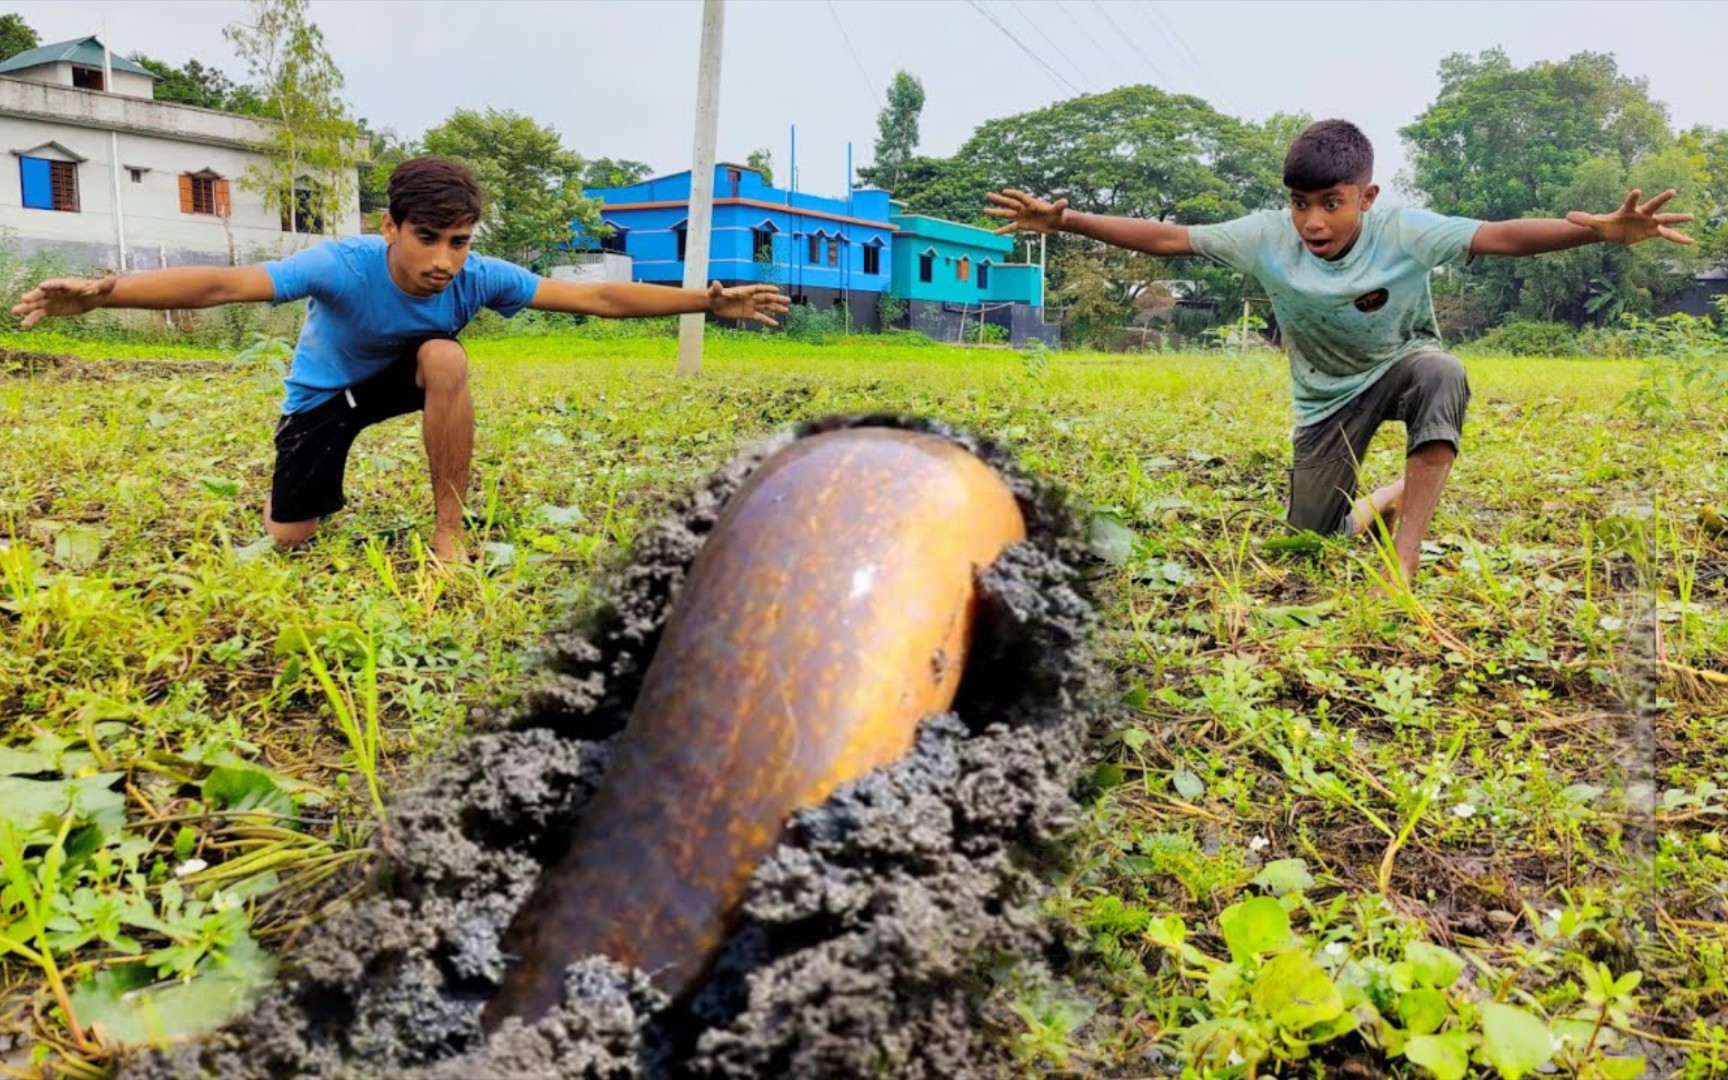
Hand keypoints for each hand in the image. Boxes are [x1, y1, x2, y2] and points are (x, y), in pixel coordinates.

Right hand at [10, 275, 116, 328]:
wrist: (92, 298)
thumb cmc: (96, 291)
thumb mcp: (102, 289)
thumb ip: (105, 285)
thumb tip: (114, 279)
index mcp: (67, 284)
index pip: (58, 284)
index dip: (51, 285)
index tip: (42, 286)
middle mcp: (55, 291)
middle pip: (43, 293)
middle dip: (34, 295)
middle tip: (24, 298)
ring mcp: (51, 300)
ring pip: (37, 304)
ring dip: (26, 307)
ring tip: (15, 311)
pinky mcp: (50, 309)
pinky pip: (39, 315)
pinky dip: (32, 319)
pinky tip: (24, 326)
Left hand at [706, 281, 789, 326]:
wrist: (714, 304)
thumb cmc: (714, 295)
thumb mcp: (715, 292)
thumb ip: (717, 288)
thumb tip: (715, 284)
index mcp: (744, 291)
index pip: (758, 289)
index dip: (767, 288)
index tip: (776, 289)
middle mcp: (750, 297)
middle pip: (766, 298)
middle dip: (776, 299)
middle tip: (787, 301)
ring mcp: (750, 306)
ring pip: (766, 307)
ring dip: (776, 308)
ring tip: (786, 310)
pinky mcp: (748, 314)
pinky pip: (760, 317)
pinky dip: (768, 320)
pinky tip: (776, 324)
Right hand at [983, 189, 1068, 235]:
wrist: (1056, 221)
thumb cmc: (1058, 214)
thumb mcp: (1059, 210)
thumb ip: (1059, 206)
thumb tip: (1064, 201)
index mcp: (1032, 203)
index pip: (1021, 197)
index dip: (1013, 194)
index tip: (1004, 192)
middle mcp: (1024, 208)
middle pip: (1010, 203)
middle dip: (999, 200)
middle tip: (988, 195)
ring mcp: (1022, 216)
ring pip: (1006, 214)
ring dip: (996, 213)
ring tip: (985, 210)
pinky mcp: (1022, 225)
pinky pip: (1011, 228)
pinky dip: (1003, 230)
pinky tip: (994, 233)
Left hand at [1566, 189, 1692, 245]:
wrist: (1614, 230)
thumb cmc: (1605, 224)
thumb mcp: (1593, 223)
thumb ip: (1583, 219)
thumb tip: (1567, 217)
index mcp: (1628, 210)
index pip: (1630, 202)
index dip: (1633, 197)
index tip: (1637, 190)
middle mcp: (1642, 214)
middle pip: (1653, 205)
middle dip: (1661, 199)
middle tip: (1672, 191)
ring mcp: (1649, 222)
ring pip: (1665, 219)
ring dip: (1678, 218)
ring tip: (1692, 216)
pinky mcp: (1653, 232)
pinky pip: (1668, 236)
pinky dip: (1679, 239)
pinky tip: (1692, 241)